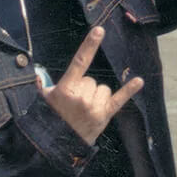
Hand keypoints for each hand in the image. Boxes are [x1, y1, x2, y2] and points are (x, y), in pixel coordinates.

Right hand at [39, 27, 143, 145]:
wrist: (57, 145)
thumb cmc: (51, 119)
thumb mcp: (44, 100)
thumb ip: (42, 86)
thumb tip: (37, 76)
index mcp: (66, 89)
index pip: (80, 62)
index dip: (89, 45)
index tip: (99, 30)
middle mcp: (81, 96)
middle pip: (92, 79)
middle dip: (84, 88)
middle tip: (74, 103)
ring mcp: (94, 107)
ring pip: (103, 88)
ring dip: (96, 96)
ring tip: (84, 109)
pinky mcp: (104, 116)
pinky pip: (119, 100)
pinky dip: (129, 90)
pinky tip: (139, 81)